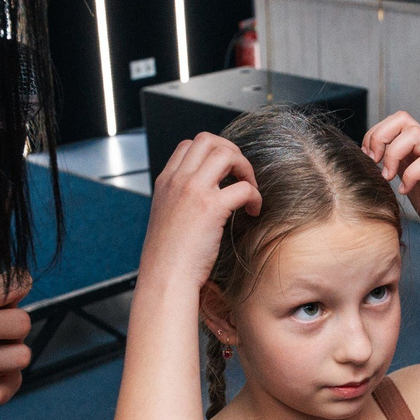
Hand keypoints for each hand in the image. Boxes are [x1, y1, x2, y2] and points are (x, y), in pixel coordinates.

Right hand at [140, 135, 259, 290]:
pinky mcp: (211, 208)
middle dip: (231, 151)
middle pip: (208, 140)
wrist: (165, 278)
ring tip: (249, 188)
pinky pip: (243, 187)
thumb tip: (204, 197)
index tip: (224, 171)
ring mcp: (193, 191)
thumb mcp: (166, 218)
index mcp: (165, 182)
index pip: (188, 145)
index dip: (211, 152)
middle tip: (241, 174)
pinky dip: (255, 196)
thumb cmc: (168, 258)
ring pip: (226, 153)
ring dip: (244, 167)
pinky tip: (253, 210)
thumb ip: (180, 201)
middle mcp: (177, 181)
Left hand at [364, 111, 419, 273]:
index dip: (375, 134)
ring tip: (388, 177)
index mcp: (418, 150)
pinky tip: (406, 191)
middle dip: (380, 137)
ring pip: (414, 134)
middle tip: (374, 162)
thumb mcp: (409, 185)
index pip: (394, 122)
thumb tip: (369, 164)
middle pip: (402, 118)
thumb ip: (396, 171)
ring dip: (393, 154)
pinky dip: (410, 176)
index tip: (368, 158)